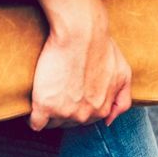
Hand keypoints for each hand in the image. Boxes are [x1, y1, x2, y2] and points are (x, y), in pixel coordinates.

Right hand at [24, 0, 132, 130]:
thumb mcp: (123, 74)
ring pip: (52, 123)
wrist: (81, 33)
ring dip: (49, 112)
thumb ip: (122, 100)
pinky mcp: (45, 106)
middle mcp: (84, 115)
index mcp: (101, 110)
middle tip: (59, 88)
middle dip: (63, 109)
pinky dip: (34, 117)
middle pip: (68, 123)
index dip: (76, 106)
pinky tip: (36, 105)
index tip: (71, 94)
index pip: (84, 120)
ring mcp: (64, 112)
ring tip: (48, 92)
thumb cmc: (101, 48)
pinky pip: (36, 123)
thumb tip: (110, 120)